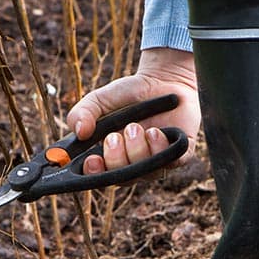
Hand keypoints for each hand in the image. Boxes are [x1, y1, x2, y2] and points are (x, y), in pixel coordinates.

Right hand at [66, 48, 199, 173]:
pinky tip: (155, 131)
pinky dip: (159, 148)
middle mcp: (134, 165)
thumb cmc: (130, 95)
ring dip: (137, 150)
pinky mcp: (180, 154)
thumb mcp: (99, 100)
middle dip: (116, 159)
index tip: (92, 160)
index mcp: (111, 157)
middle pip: (122, 179)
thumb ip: (82, 112)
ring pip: (146, 172)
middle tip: (115, 136)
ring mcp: (157, 162)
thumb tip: (79, 132)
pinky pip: (170, 163)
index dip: (94, 174)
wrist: (163, 79)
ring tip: (136, 127)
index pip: (100, 177)